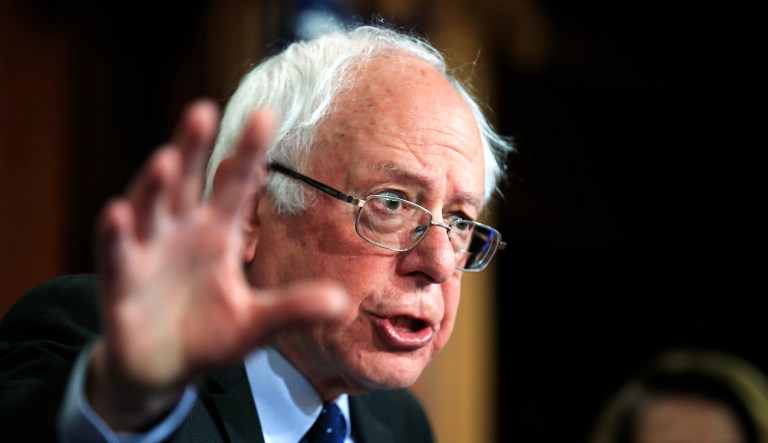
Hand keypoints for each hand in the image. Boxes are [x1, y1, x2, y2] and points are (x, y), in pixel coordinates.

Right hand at [89, 100, 345, 429]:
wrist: (162, 368)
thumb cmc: (210, 335)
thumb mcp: (257, 323)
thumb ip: (294, 309)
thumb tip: (343, 304)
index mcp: (218, 233)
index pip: (236, 185)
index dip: (249, 153)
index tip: (266, 116)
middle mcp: (181, 231)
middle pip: (187, 182)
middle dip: (194, 148)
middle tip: (204, 111)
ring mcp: (148, 252)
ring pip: (150, 209)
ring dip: (156, 185)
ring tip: (168, 159)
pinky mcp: (120, 281)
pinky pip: (116, 255)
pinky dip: (115, 236)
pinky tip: (118, 213)